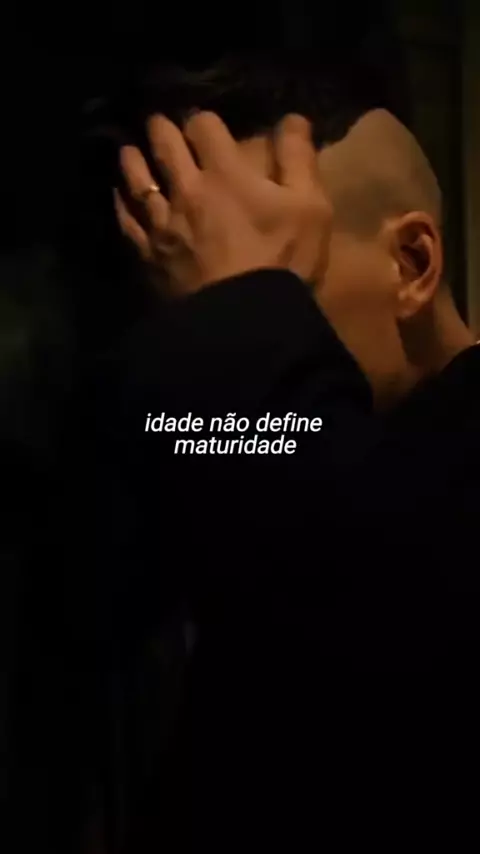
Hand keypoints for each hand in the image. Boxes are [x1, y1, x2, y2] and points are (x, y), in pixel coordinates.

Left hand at [114, 111, 331, 296]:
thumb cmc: (284, 263)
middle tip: (157, 123)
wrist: (245, 320)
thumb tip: (292, 118)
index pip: (204, 127)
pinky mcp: (149, 255)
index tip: (203, 124)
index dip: (203, 120)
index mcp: (225, 174)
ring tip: (129, 149)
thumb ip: (299, 160)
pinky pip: (127, 221)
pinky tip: (119, 196)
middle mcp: (186, 190)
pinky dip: (121, 202)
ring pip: (137, 180)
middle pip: (164, 146)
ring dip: (133, 159)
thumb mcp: (310, 208)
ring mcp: (163, 223)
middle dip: (161, 129)